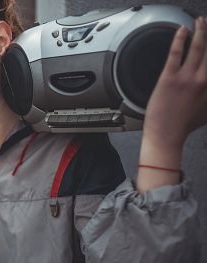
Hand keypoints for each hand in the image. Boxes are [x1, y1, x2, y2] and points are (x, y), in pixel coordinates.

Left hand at [144, 17, 206, 148]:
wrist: (165, 136)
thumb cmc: (182, 126)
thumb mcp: (206, 112)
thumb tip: (206, 89)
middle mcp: (204, 81)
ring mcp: (186, 78)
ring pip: (198, 48)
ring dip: (201, 31)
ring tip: (201, 21)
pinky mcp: (169, 78)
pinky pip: (176, 53)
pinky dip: (180, 39)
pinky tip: (182, 30)